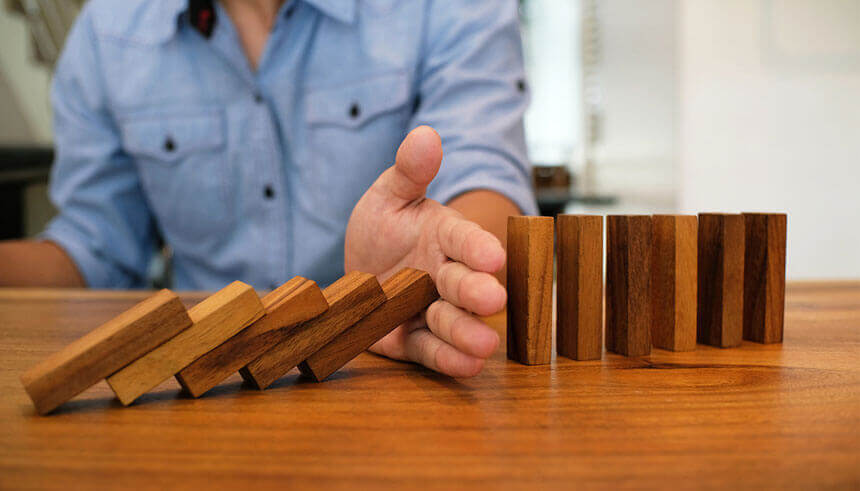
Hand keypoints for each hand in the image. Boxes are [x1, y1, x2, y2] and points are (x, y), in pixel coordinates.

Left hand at [344, 126, 507, 376]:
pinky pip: (431, 351)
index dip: (478, 247)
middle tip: (493, 299)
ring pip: (452, 320)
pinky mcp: (413, 341)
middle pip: (463, 283)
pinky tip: (466, 365)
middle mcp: (444, 274)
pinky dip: (448, 358)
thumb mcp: (388, 197)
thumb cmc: (383, 230)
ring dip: (467, 332)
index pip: (464, 238)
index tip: (493, 255)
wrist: (360, 273)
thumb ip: (409, 171)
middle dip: (478, 291)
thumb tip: (425, 134)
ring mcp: (430, 309)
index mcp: (444, 236)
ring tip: (484, 344)